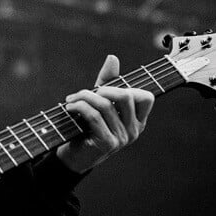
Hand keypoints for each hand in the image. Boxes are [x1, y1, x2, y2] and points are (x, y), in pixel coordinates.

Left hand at [56, 55, 154, 173]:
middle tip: (84, 93)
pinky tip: (69, 107)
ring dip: (83, 97)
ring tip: (71, 100)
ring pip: (105, 105)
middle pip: (125, 96)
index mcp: (137, 121)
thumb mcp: (99, 102)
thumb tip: (112, 58)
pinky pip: (94, 116)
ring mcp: (123, 138)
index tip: (105, 89)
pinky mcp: (107, 143)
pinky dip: (79, 107)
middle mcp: (134, 130)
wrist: (74, 157)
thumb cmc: (87, 127)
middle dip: (102, 88)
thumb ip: (107, 81)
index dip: (128, 87)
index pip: (146, 98)